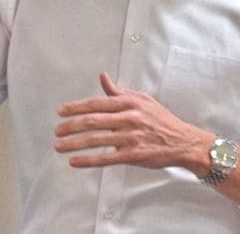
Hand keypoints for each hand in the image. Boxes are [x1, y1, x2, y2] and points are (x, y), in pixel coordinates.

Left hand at [54, 73, 212, 174]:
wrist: (182, 141)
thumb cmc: (160, 119)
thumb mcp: (142, 99)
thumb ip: (119, 91)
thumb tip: (103, 78)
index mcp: (130, 102)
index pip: (97, 103)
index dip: (76, 107)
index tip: (61, 111)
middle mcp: (129, 118)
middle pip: (93, 121)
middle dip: (71, 126)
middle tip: (56, 131)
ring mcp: (131, 137)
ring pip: (96, 140)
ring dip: (74, 144)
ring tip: (59, 146)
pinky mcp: (133, 155)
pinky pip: (106, 158)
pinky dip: (88, 160)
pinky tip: (75, 161)